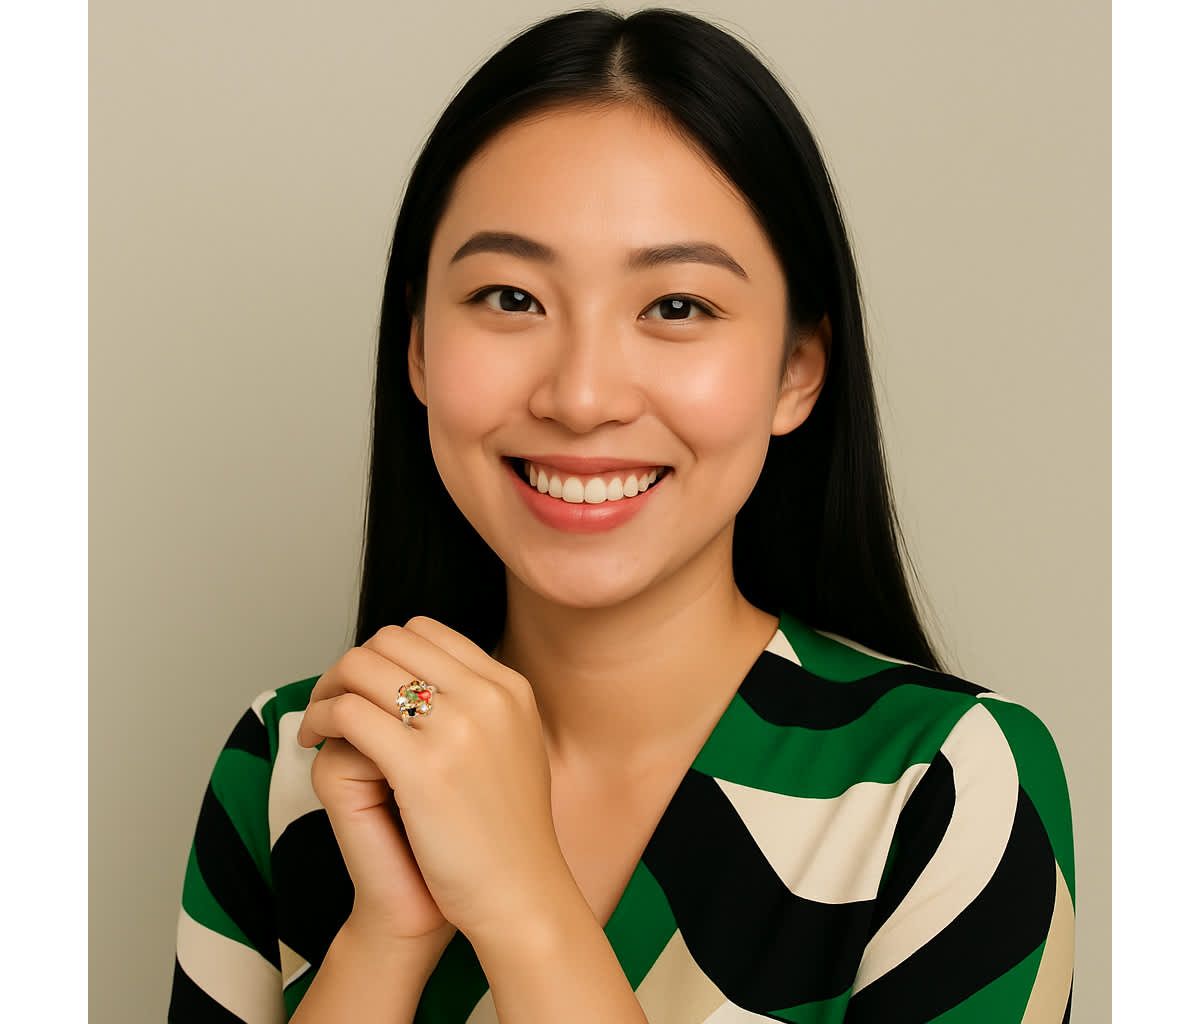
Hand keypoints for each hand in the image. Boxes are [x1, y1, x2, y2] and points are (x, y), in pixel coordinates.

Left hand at [298, 616, 568, 942]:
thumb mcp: (514, 747)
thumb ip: (481, 709)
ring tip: (318, 723)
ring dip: (329, 688)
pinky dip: (320, 719)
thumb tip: (427, 681)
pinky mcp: (421, 767)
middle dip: (351, 664)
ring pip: (364, 667)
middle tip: (332, 701)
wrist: (521, 895)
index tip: (367, 688)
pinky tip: (315, 742)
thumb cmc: (509, 835)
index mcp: (509, 688)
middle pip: (391, 640)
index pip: (427, 632)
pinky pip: (349, 713)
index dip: (384, 653)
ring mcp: (457, 728)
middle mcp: (487, 696)